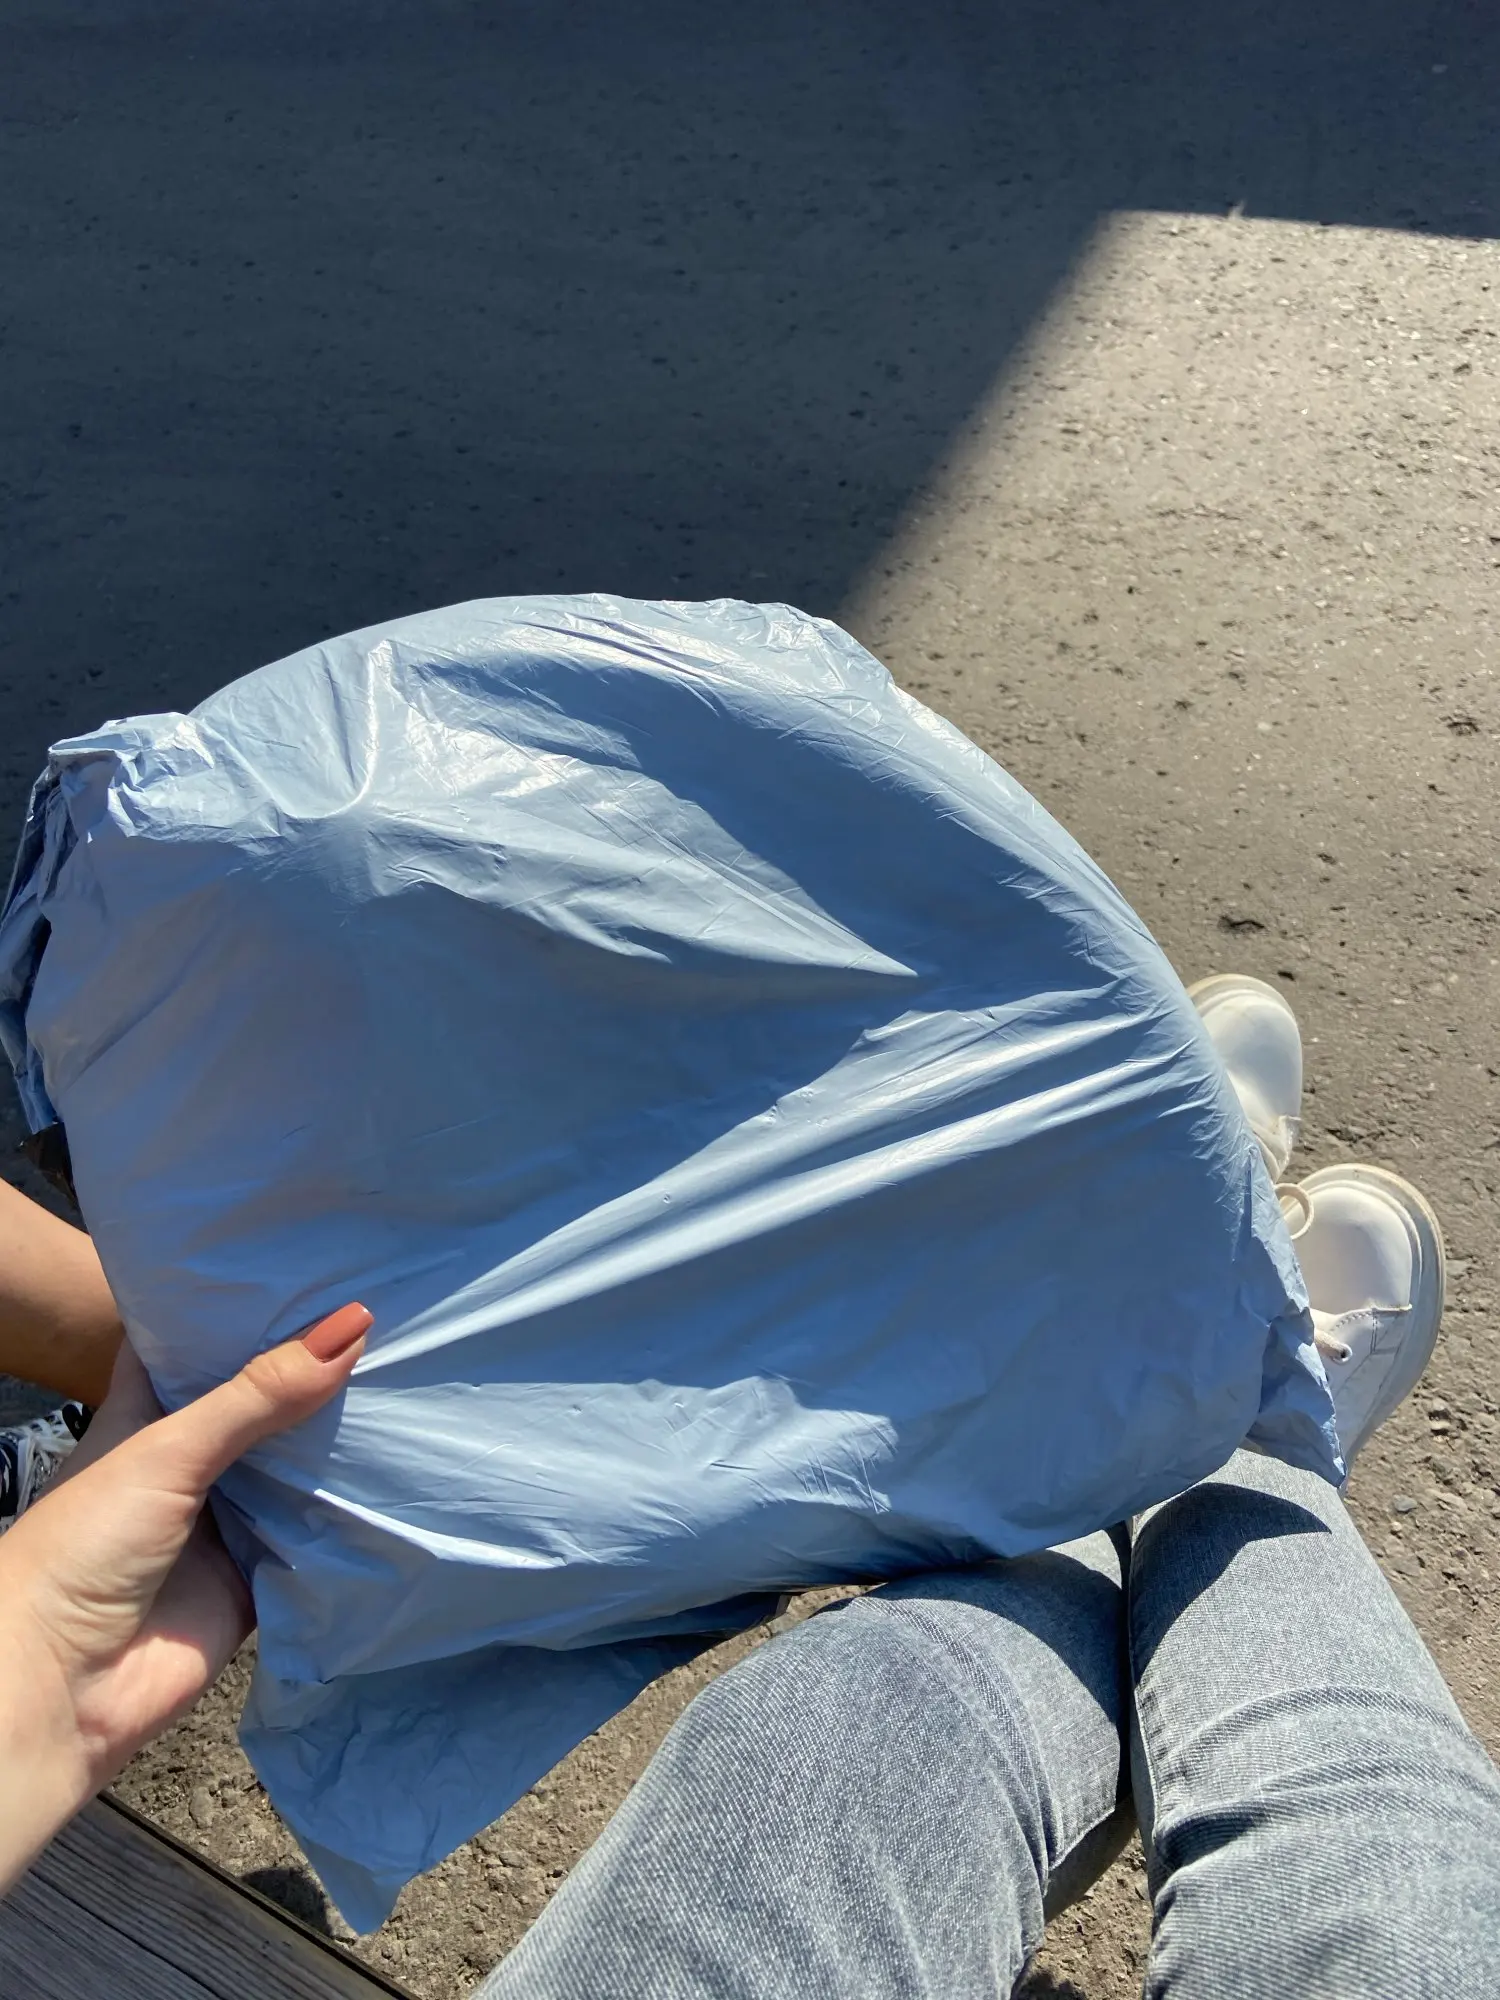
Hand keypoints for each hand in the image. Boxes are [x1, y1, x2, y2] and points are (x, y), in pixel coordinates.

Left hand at [0, 1302, 369, 1890]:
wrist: (61, 1689)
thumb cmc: (86, 1546)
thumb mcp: (169, 1450)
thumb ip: (259, 1393)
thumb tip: (355, 1324)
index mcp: (149, 1414)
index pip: (198, 1341)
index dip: (247, 1302)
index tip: (314, 1260)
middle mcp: (191, 1460)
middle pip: (263, 1401)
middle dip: (316, 1366)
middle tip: (394, 1308)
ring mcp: (226, 1519)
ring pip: (297, 1466)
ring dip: (341, 1436)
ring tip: (417, 1368)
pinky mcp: (257, 1577)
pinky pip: (317, 1535)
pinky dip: (352, 1511)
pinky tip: (409, 1464)